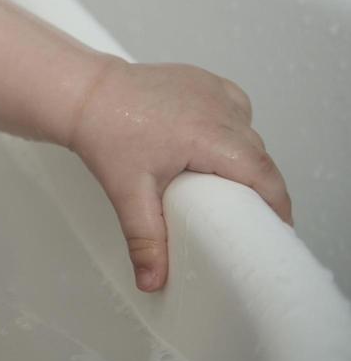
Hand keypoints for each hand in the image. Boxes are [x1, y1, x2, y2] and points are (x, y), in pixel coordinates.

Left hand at [68, 60, 290, 292]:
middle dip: (259, 183)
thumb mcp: (128, 192)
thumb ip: (145, 239)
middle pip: (257, 154)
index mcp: (208, 136)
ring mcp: (210, 89)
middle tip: (245, 211)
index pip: (262, 173)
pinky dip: (231, 126)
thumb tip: (152, 281)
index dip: (277, 202)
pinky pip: (232, 106)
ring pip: (247, 129)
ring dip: (243, 153)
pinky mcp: (201, 79)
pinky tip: (215, 142)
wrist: (83, 93)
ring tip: (226, 179)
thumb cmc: (104, 133)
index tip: (277, 225)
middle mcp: (216, 109)